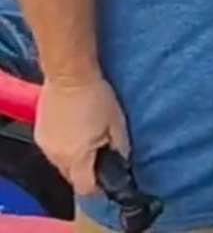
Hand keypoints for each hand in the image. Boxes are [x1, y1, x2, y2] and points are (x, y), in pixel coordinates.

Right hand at [35, 76, 129, 195]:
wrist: (69, 73)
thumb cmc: (97, 96)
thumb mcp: (117, 122)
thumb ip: (120, 147)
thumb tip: (123, 161)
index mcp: (77, 158)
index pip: (85, 188)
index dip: (98, 187)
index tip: (108, 178)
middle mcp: (56, 157)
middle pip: (72, 177)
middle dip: (86, 170)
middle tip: (100, 153)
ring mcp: (45, 146)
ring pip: (61, 163)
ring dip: (74, 157)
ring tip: (87, 137)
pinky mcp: (39, 134)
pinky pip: (53, 149)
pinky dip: (63, 145)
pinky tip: (73, 129)